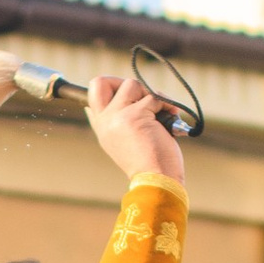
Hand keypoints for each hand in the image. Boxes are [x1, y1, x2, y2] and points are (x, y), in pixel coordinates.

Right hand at [84, 72, 188, 191]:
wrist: (157, 181)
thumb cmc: (149, 163)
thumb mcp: (124, 140)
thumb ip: (116, 121)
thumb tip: (103, 104)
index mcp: (101, 127)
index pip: (92, 92)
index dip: (111, 85)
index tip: (132, 96)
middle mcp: (104, 120)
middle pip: (102, 80)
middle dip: (125, 82)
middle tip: (144, 97)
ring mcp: (117, 117)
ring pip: (132, 84)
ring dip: (152, 95)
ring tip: (163, 113)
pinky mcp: (135, 115)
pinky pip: (153, 97)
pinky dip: (166, 106)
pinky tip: (171, 119)